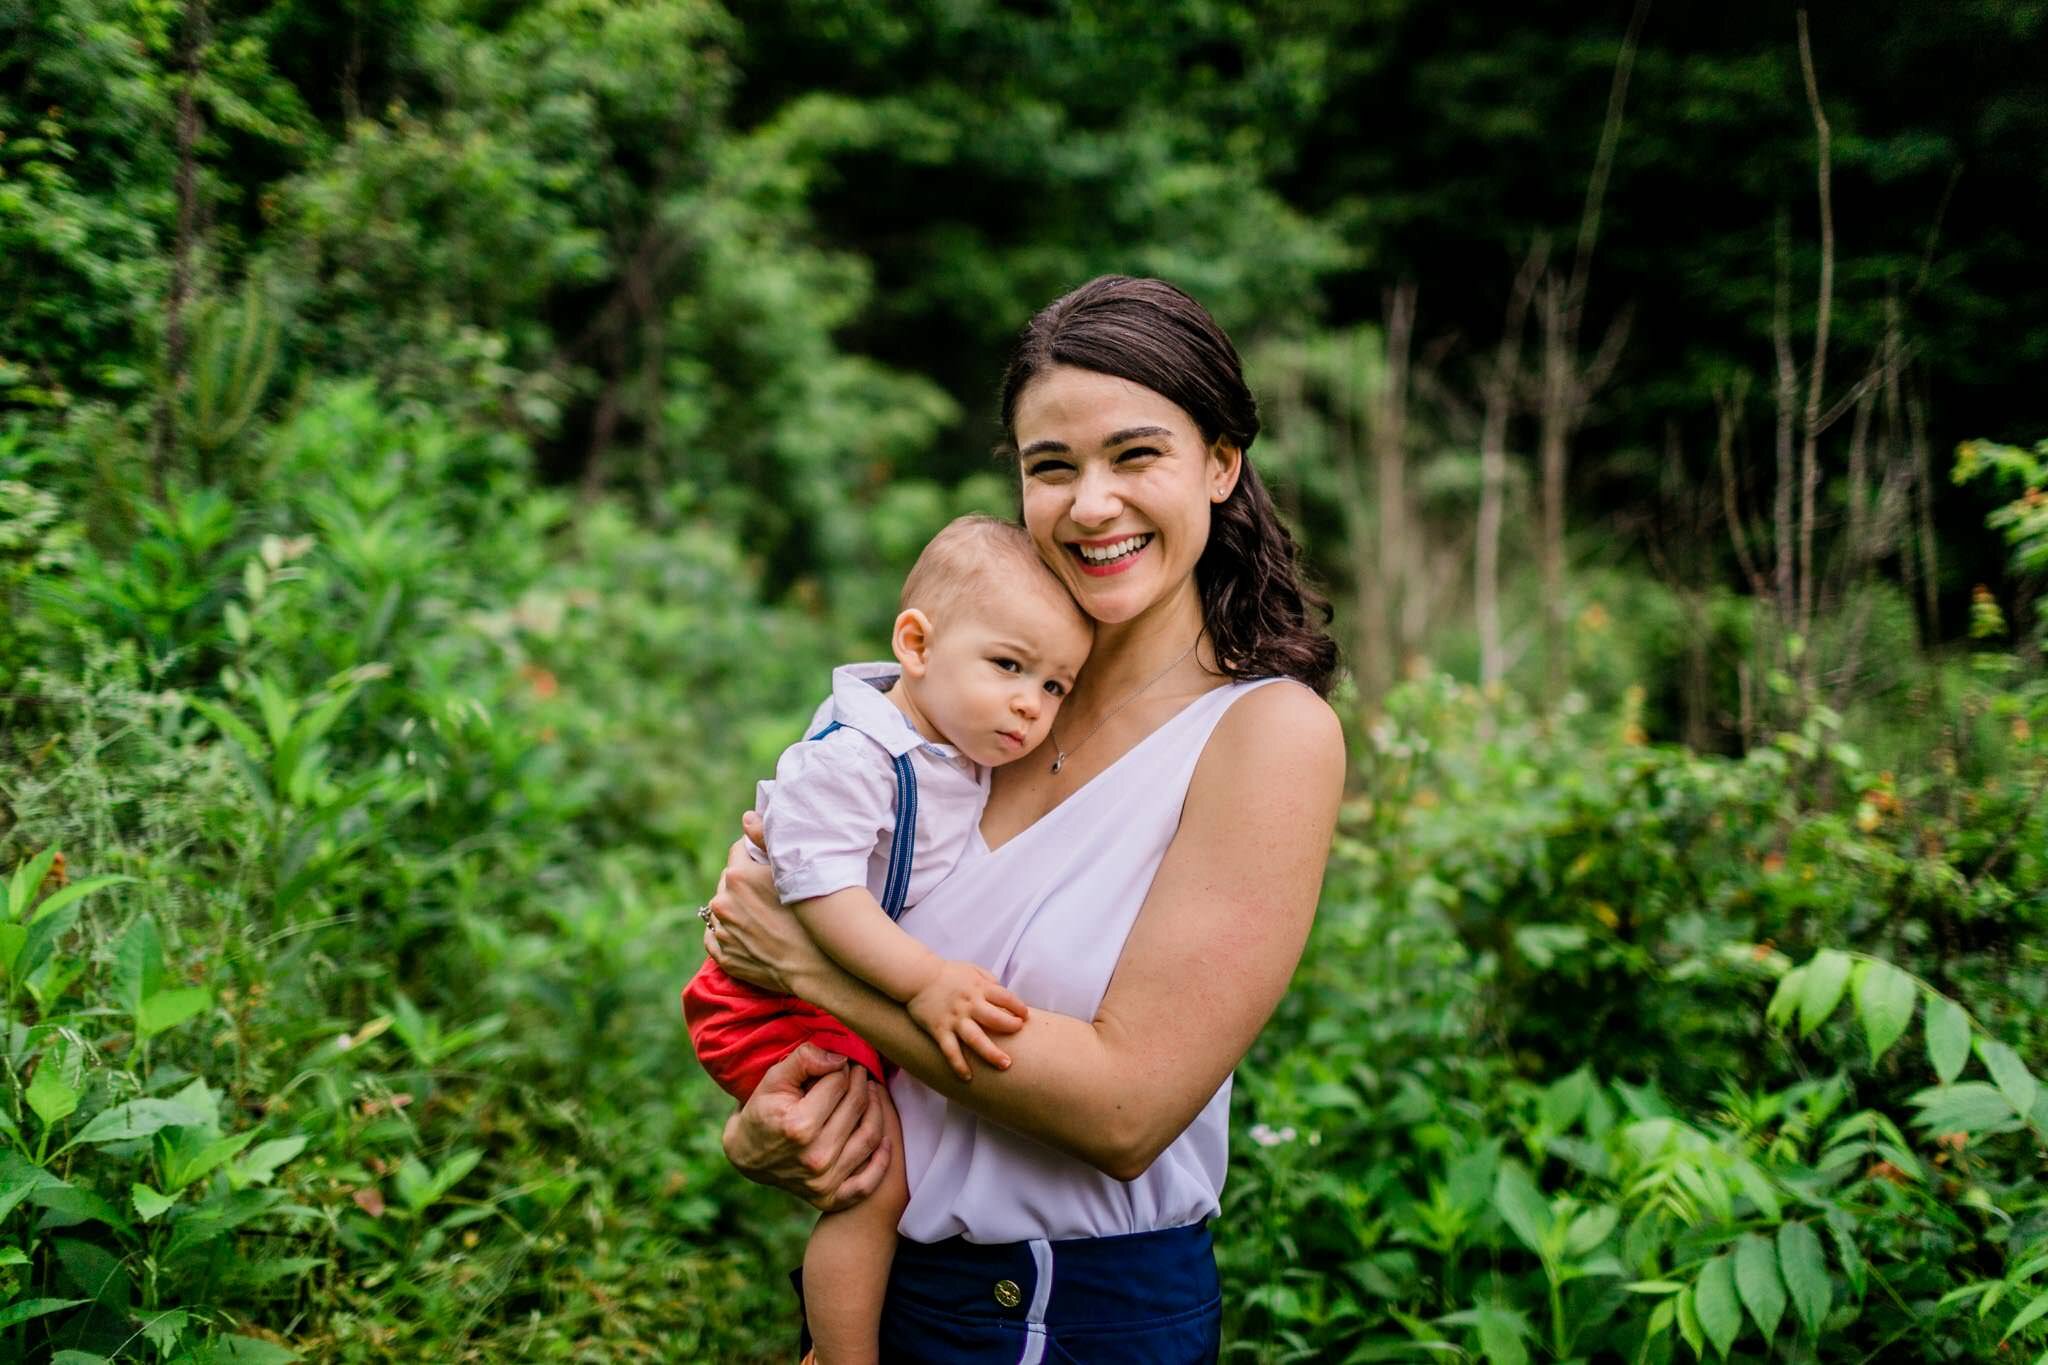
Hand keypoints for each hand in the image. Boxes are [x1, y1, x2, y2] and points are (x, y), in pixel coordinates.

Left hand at [703, 813, 831, 996]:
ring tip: (763, 916)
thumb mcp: (793, 873)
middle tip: (769, 892)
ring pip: (724, 908)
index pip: (738, 850)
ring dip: (737, 908)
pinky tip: (750, 933)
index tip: (767, 862)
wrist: (816, 968)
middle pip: (730, 880)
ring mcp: (721, 931)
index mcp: (737, 877)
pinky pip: (715, 936)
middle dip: (745, 882)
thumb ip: (765, 841)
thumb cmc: (811, 918)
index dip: (754, 853)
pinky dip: (729, 932)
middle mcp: (722, 902)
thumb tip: (746, 818)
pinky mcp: (723, 956)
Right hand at [722, 1044, 890, 1211]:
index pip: (840, 1085)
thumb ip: (804, 1060)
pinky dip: (882, 1161)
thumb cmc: (761, 1111)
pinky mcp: (828, 1197)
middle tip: (859, 1073)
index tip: (841, 1064)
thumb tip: (839, 1059)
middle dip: (861, 1083)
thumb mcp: (773, 1079)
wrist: (745, 1155)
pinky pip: (868, 1183)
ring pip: (870, 1137)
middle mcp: (815, 1157)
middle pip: (857, 1107)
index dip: (842, 1068)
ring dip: (877, 1110)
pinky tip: (885, 1140)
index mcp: (799, 1126)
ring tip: (871, 1094)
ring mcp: (823, 1181)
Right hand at [906, 959, 1029, 1080]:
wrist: (917, 976)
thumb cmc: (948, 973)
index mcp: (979, 988)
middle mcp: (969, 1004)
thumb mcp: (973, 970)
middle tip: (1020, 1035)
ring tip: (1005, 1064)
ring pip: (976, 1039)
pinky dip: (958, 1065)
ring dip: (991, 1053)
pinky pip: (950, 1050)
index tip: (1025, 1017)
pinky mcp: (939, 1029)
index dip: (1018, 1008)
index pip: (1006, 998)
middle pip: (995, 1019)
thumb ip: (990, 981)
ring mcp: (954, 1018)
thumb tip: (1005, 996)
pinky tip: (967, 1077)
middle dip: (1011, 1027)